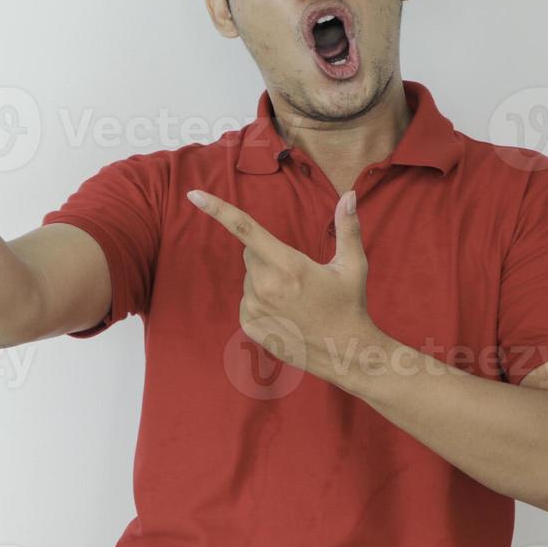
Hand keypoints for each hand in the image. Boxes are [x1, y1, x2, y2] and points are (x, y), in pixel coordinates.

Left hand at [188, 188, 384, 388]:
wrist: (343, 352)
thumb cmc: (349, 305)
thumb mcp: (353, 265)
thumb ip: (348, 227)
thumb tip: (349, 194)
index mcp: (288, 266)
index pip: (245, 229)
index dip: (218, 209)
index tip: (194, 195)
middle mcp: (266, 286)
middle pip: (251, 252)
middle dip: (268, 255)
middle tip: (297, 274)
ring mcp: (254, 308)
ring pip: (250, 277)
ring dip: (266, 279)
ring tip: (295, 298)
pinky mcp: (249, 324)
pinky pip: (247, 299)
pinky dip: (261, 300)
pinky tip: (285, 313)